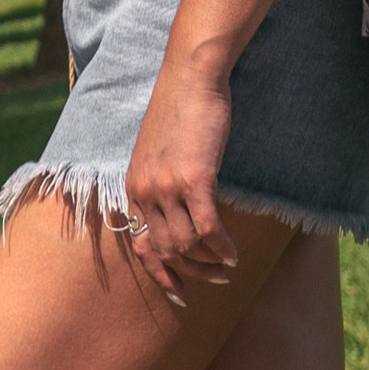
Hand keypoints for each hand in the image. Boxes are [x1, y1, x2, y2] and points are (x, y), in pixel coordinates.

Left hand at [123, 47, 237, 304]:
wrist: (191, 76)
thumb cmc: (180, 109)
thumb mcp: (158, 152)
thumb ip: (160, 183)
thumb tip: (175, 216)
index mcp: (134, 188)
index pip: (142, 247)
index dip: (160, 274)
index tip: (178, 293)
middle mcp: (145, 192)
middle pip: (168, 251)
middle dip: (193, 271)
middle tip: (217, 277)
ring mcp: (168, 188)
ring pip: (188, 244)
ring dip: (210, 262)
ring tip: (228, 265)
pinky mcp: (195, 180)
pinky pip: (208, 229)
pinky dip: (222, 246)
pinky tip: (234, 252)